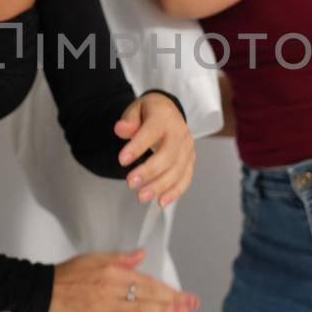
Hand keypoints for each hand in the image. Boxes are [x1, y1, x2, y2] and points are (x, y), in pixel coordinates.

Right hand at [46, 247, 199, 311]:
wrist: (42, 291)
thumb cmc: (68, 274)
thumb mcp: (94, 259)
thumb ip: (120, 258)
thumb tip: (141, 255)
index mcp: (113, 271)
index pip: (147, 280)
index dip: (167, 289)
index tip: (183, 294)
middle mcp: (112, 287)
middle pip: (148, 295)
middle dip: (172, 301)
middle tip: (191, 306)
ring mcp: (105, 306)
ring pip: (139, 309)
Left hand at [114, 93, 195, 207]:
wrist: (168, 112)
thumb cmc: (150, 113)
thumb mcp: (135, 109)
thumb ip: (128, 120)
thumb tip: (121, 129)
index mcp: (164, 117)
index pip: (151, 132)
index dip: (137, 146)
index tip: (122, 160)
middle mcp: (179, 132)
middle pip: (168, 155)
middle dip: (149, 171)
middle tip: (131, 182)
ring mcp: (187, 148)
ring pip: (178, 170)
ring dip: (160, 186)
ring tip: (142, 196)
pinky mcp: (190, 160)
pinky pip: (186, 178)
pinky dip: (175, 192)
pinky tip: (161, 202)